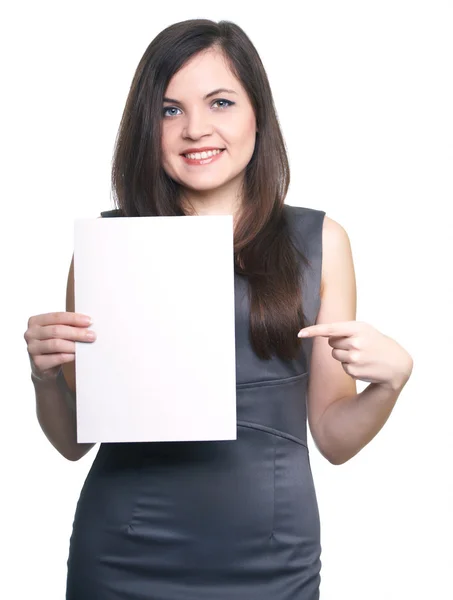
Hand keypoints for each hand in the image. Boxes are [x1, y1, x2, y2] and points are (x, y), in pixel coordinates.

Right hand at [24, 312, 95, 380]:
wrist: (45, 366)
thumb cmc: (55, 344)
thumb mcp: (58, 332)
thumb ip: (68, 325)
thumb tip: (88, 323)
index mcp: (35, 321)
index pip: (56, 317)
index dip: (74, 318)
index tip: (89, 321)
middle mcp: (30, 334)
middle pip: (56, 331)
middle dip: (77, 332)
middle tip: (92, 335)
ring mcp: (32, 349)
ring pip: (56, 344)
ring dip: (74, 344)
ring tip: (87, 345)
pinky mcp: (38, 363)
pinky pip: (57, 358)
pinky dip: (70, 356)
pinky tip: (78, 355)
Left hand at [298, 320, 412, 389]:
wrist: (396, 364)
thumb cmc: (376, 343)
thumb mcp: (364, 330)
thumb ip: (344, 330)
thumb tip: (325, 335)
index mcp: (357, 328)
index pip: (330, 329)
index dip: (313, 331)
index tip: (300, 333)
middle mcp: (355, 342)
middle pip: (331, 343)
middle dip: (340, 344)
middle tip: (357, 346)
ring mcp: (354, 358)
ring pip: (335, 355)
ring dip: (344, 355)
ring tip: (361, 355)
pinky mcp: (353, 371)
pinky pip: (342, 366)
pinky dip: (349, 366)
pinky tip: (363, 365)